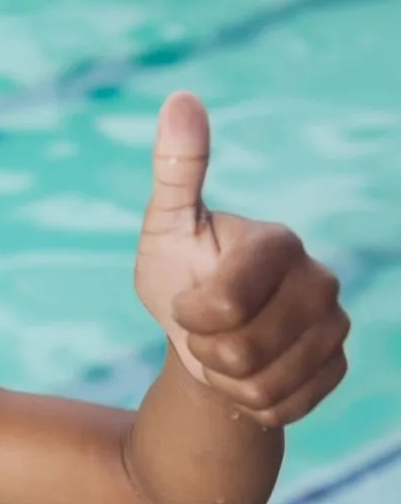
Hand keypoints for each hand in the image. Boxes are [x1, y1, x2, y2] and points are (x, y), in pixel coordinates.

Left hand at [134, 92, 350, 426]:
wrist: (202, 337)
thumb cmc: (179, 273)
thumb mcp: (166, 225)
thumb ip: (177, 168)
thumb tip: (180, 97)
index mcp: (277, 241)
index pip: (227, 303)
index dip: (190, 314)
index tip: (183, 302)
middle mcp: (319, 279)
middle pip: (242, 349)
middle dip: (203, 349)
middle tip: (201, 329)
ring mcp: (335, 326)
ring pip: (261, 382)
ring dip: (223, 378)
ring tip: (221, 350)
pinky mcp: (337, 367)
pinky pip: (282, 406)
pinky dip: (249, 401)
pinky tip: (246, 375)